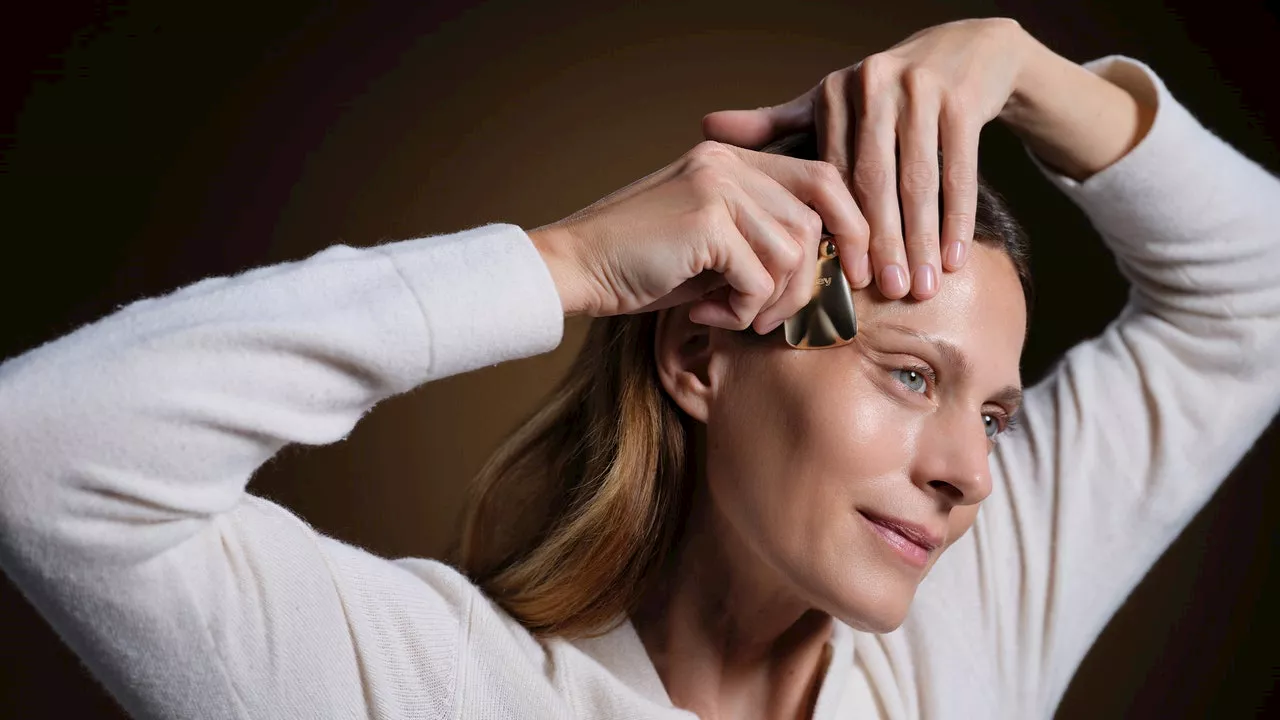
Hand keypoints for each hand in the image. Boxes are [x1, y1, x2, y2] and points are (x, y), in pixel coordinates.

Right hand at [530, 141, 866, 333]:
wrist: (574, 268)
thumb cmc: (641, 266)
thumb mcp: (712, 244)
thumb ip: (762, 239)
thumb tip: (830, 269)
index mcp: (734, 159)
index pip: (824, 179)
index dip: (852, 227)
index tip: (855, 274)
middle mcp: (729, 162)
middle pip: (815, 222)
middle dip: (808, 282)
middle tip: (777, 316)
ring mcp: (716, 186)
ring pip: (792, 254)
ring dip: (769, 302)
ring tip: (731, 314)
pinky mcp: (705, 219)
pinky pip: (759, 278)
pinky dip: (741, 310)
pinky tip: (707, 312)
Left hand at [702, 18, 1033, 299]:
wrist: (962, 49)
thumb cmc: (885, 91)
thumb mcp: (830, 102)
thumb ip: (775, 124)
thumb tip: (706, 127)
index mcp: (834, 94)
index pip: (832, 175)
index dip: (836, 228)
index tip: (840, 275)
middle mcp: (874, 86)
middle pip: (875, 181)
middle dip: (882, 242)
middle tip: (885, 293)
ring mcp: (921, 91)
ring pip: (919, 181)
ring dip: (921, 240)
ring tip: (919, 290)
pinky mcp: (962, 101)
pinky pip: (959, 172)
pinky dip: (958, 219)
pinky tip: (954, 259)